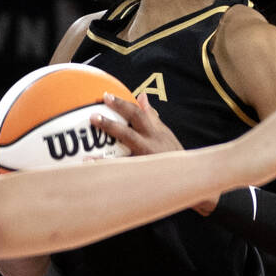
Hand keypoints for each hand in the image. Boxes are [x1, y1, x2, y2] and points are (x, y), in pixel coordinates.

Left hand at [92, 93, 218, 214]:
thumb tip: (141, 95)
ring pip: (124, 153)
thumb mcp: (165, 133)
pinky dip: (105, 169)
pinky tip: (88, 166)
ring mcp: (146, 160)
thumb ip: (151, 116)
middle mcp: (150, 144)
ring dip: (105, 151)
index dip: (122, 105)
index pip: (139, 114)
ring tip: (86, 150)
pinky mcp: (141, 175)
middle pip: (129, 131)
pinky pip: (121, 171)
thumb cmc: (173, 153)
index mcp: (155, 132)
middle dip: (111, 123)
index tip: (106, 96)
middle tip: (93, 115)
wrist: (188, 179)